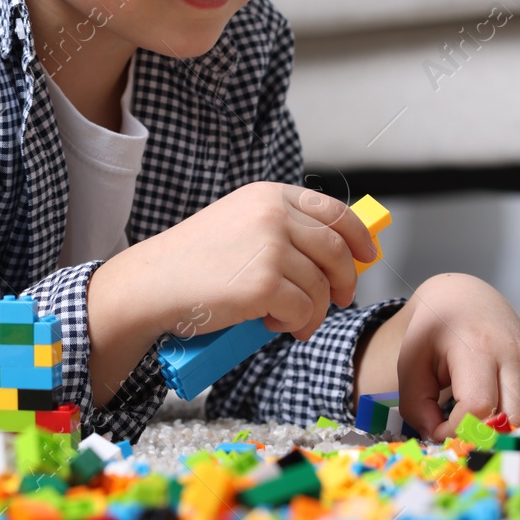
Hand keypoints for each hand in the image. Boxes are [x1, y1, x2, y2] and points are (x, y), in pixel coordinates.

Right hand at [86, 182, 377, 405]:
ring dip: (314, 312)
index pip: (333, 211)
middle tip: (340, 301)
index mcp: (268, 196)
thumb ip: (281, 230)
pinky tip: (272, 324)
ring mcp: (270, 248)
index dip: (358, 235)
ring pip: (321, 286)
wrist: (153, 283)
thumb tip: (334, 257)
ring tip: (294, 322)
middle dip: (345, 280)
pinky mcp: (264, 284)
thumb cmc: (192, 261)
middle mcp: (273, 214)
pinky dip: (296, 324)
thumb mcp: (239, 225)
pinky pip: (304, 311)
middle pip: (336, 249)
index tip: (367, 256)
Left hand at [354, 272, 519, 441]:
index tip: (436, 429)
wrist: (467, 298)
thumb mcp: (411, 361)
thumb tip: (438, 438)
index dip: (455, 429)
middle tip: (458, 438)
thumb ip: (416, 405)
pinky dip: (513, 429)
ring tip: (473, 430)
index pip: (478, 407)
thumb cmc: (434, 330)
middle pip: (512, 421)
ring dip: (501, 437)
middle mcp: (513, 358)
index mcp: (478, 347)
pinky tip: (489, 422)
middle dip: (483, 439)